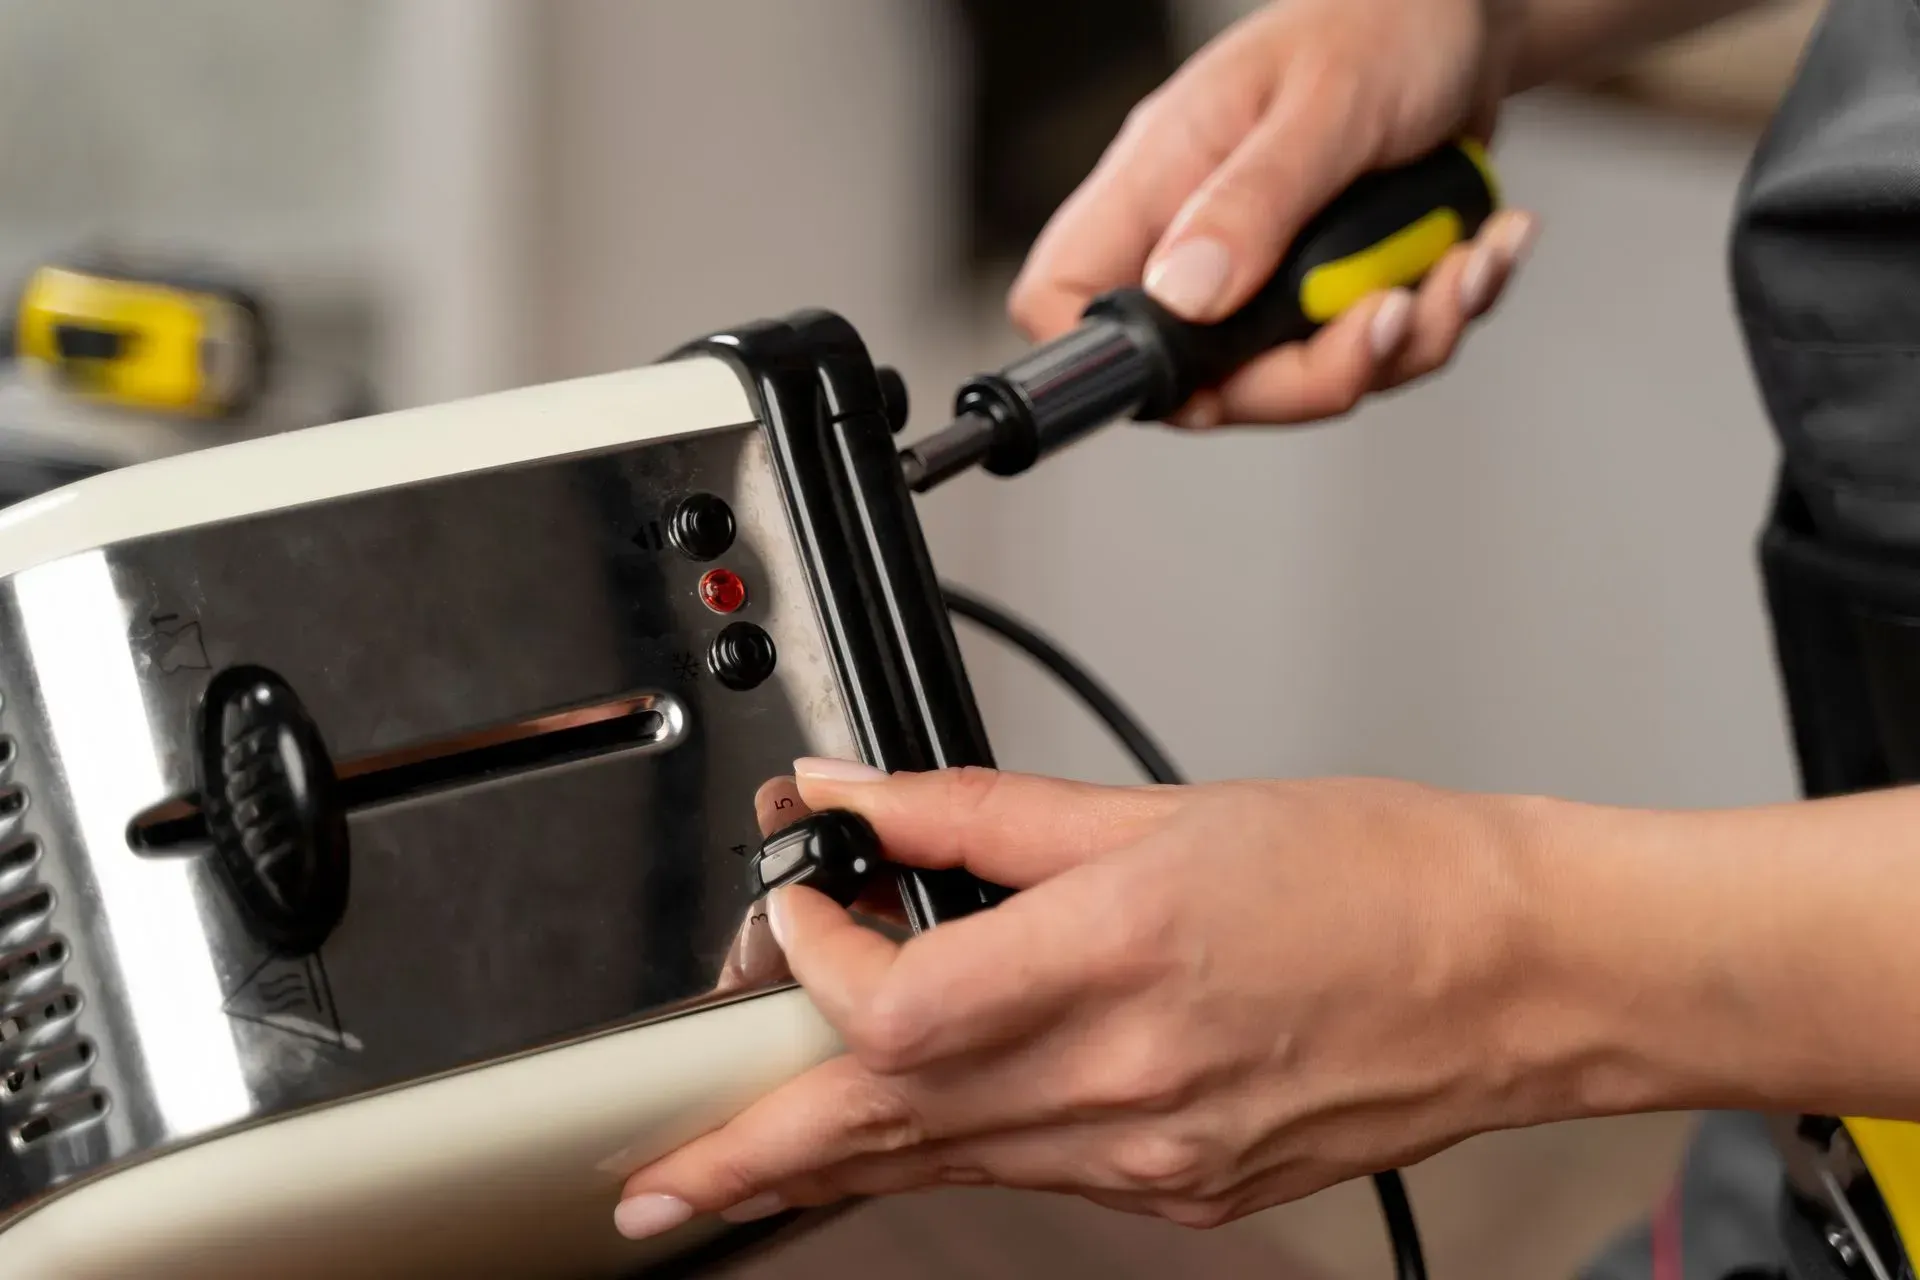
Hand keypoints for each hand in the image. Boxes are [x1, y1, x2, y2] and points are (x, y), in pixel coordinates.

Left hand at [614, 759, 1557, 1237]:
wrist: (1515, 972)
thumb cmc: (1377, 877)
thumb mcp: (1164, 809)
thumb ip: (985, 811)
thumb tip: (864, 795)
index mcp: (1119, 957)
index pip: (898, 1002)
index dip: (812, 958)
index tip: (797, 902)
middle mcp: (1128, 1079)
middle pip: (888, 1125)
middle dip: (752, 1153)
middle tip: (654, 1183)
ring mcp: (1154, 1153)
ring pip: (946, 1166)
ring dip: (833, 1166)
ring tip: (737, 1178)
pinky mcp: (1182, 1187)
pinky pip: (1031, 1177)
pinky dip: (950, 1157)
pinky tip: (908, 1141)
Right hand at [1010, 0, 1537, 428]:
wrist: (1474, 18)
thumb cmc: (1387, 23)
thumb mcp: (1325, 106)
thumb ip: (1252, 201)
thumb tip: (1182, 296)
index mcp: (1159, 179)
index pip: (1066, 293)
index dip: (1108, 362)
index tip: (1206, 384)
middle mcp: (1199, 236)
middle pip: (1202, 378)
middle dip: (1312, 376)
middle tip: (1390, 317)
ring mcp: (1267, 272)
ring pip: (1300, 378)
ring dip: (1403, 342)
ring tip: (1464, 265)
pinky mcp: (1332, 289)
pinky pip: (1373, 350)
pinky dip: (1442, 316)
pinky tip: (1482, 253)